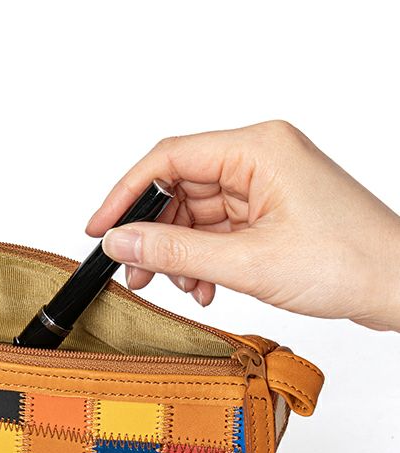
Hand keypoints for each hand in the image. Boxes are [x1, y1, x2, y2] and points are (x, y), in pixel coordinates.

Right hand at [91, 120, 399, 331]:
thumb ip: (176, 250)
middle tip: (135, 271)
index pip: (169, 158)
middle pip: (179, 188)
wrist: (398, 287)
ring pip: (195, 213)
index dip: (126, 194)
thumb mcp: (248, 261)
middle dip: (153, 233)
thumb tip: (121, 241)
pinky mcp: (268, 212)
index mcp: (258, 148)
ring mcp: (264, 186)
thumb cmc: (349, 262)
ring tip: (176, 285)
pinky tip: (203, 286)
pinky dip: (201, 259)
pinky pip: (216, 230)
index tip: (100, 227)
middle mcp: (259, 159)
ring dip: (178, 252)